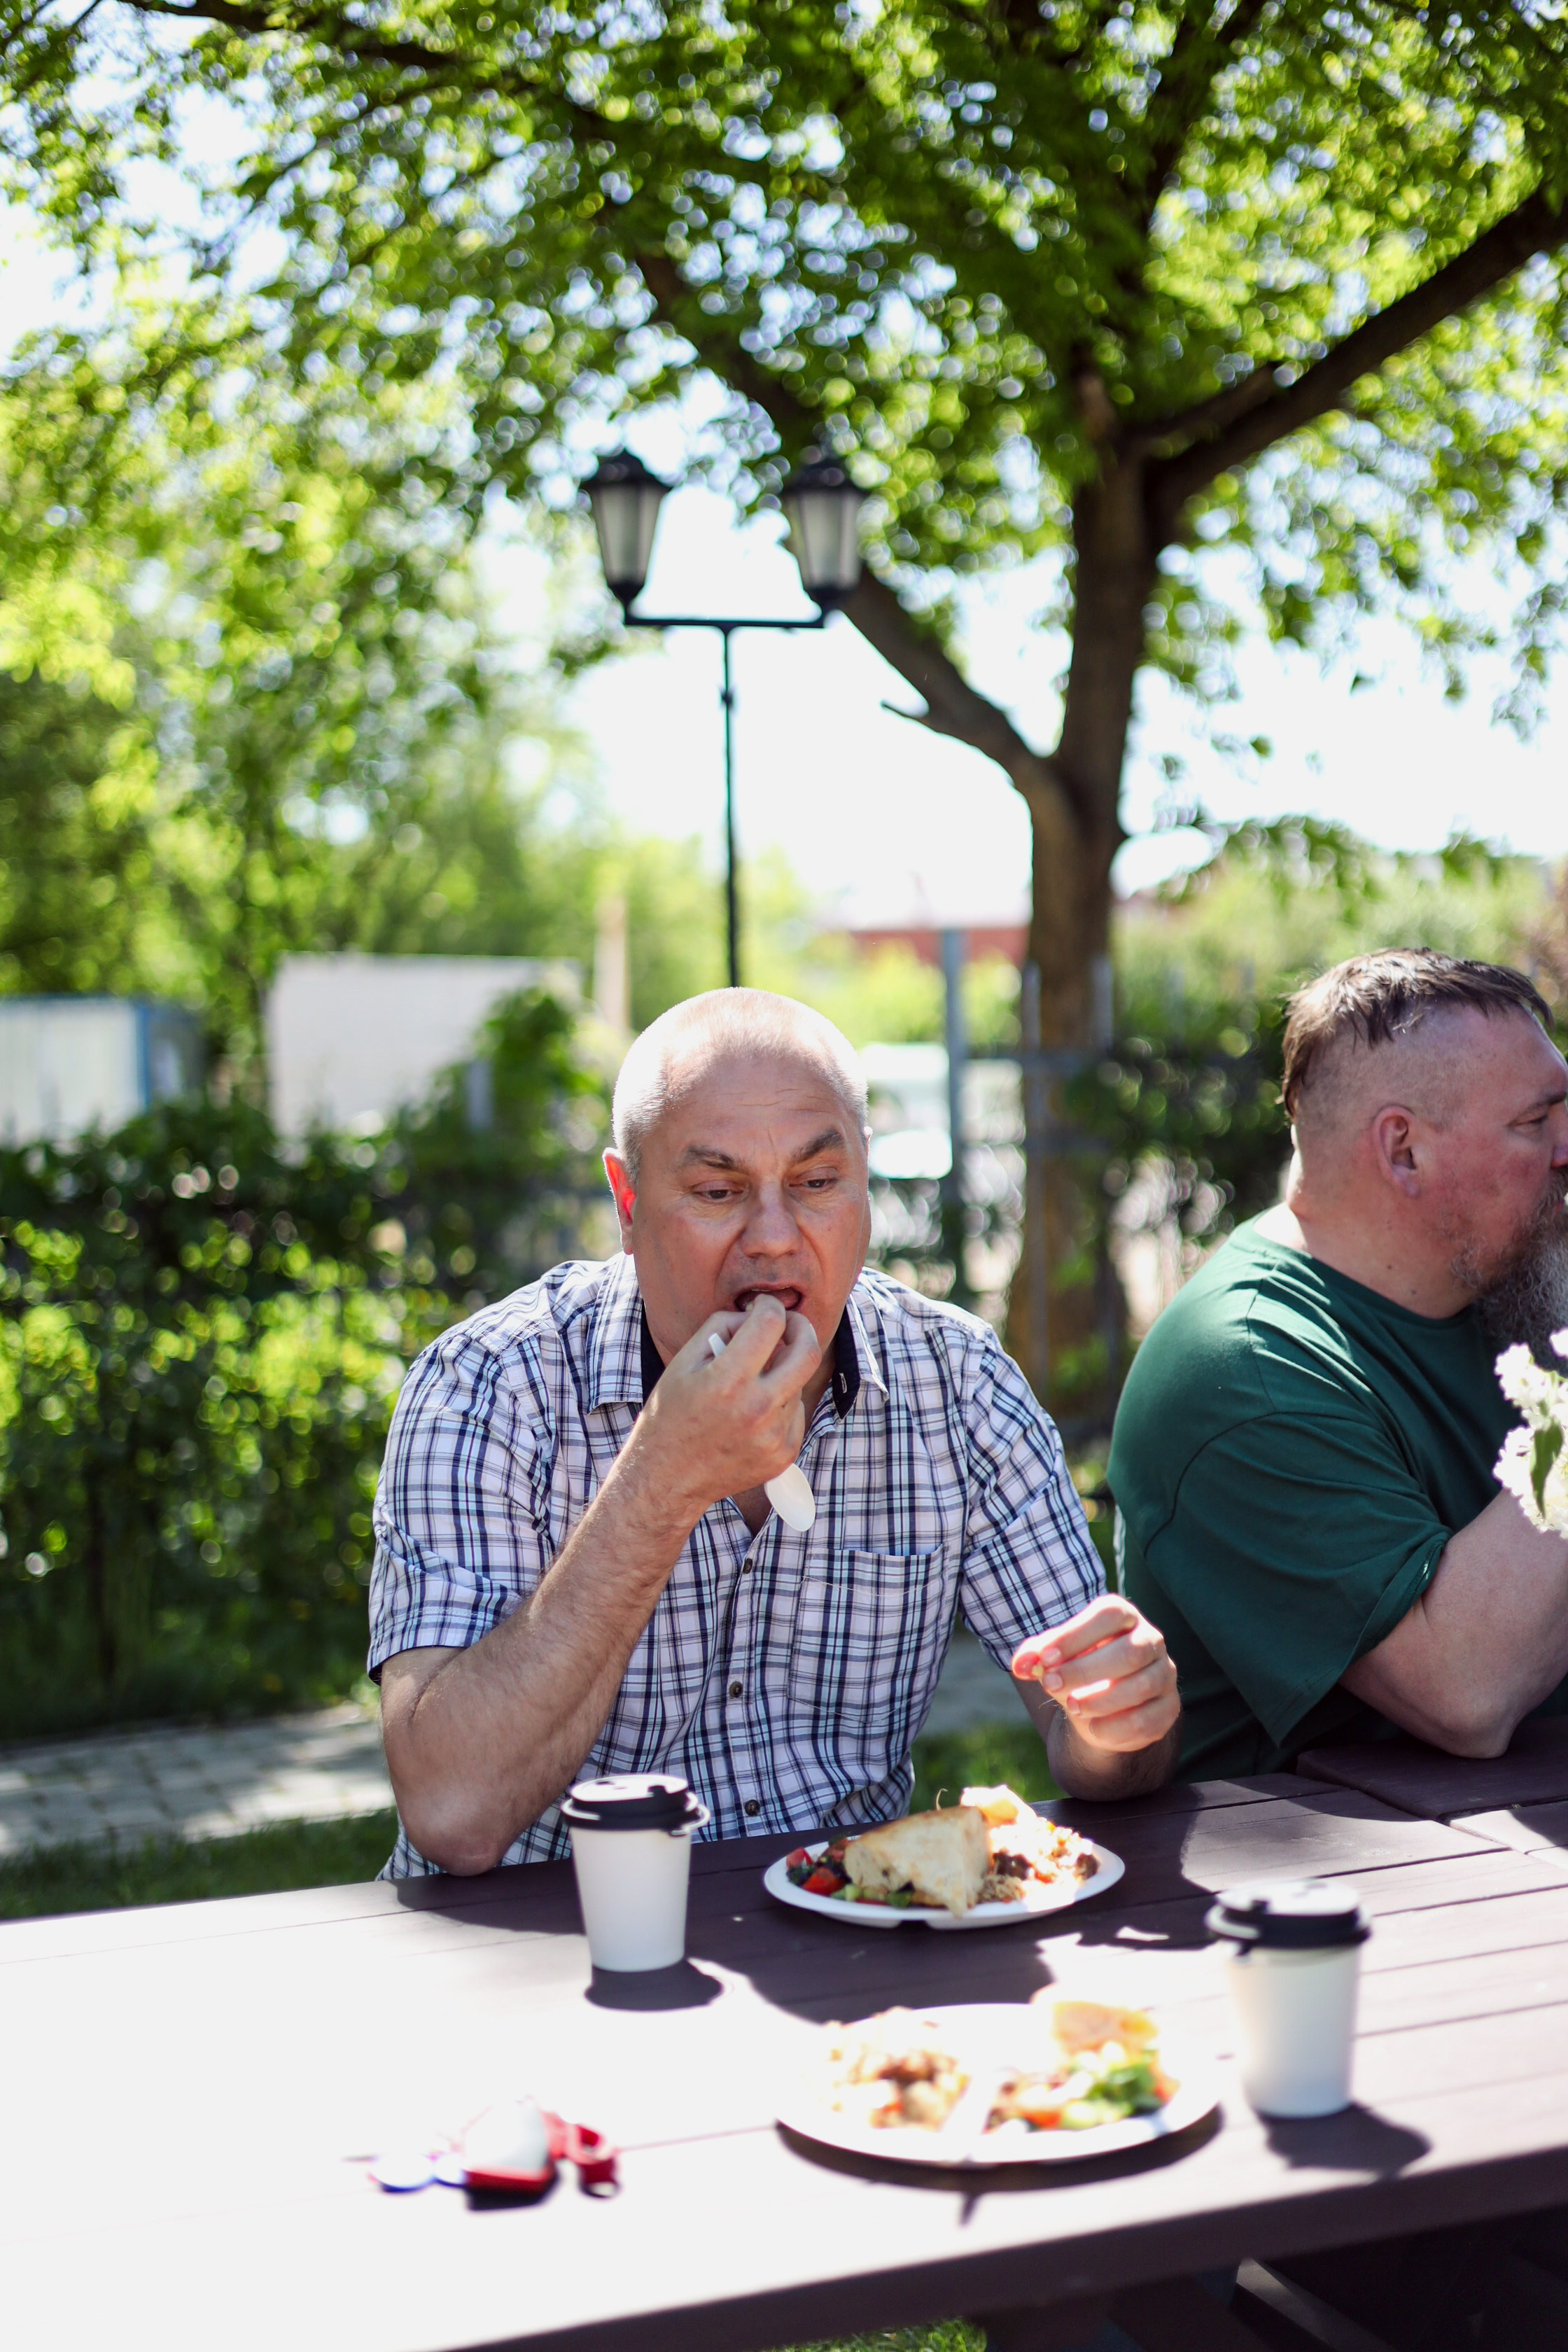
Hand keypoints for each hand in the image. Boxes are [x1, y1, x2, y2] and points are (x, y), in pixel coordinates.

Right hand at [638, 1295, 820, 1519]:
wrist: (666, 1478)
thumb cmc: (670, 1415)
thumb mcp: (684, 1362)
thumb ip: (722, 1328)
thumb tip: (757, 1315)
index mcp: (727, 1381)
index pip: (771, 1324)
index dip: (770, 1306)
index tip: (765, 1307)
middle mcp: (757, 1409)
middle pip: (808, 1353)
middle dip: (802, 1328)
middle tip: (790, 1325)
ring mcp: (774, 1435)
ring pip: (798, 1384)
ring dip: (781, 1374)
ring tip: (749, 1386)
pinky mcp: (784, 1454)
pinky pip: (796, 1413)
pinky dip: (780, 1405)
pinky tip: (751, 1416)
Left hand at [1011, 1596, 1178, 1755]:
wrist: (1102, 1707)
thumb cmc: (1077, 1669)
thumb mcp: (1054, 1658)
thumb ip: (1036, 1656)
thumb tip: (1020, 1665)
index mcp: (1123, 1616)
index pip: (1108, 1615)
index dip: (1076, 1635)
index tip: (1046, 1659)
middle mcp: (1150, 1639)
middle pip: (1130, 1651)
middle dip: (1086, 1670)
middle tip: (1051, 1684)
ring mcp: (1164, 1674)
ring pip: (1142, 1685)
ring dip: (1101, 1700)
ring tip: (1072, 1707)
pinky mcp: (1169, 1707)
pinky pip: (1150, 1719)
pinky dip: (1118, 1728)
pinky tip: (1094, 1729)